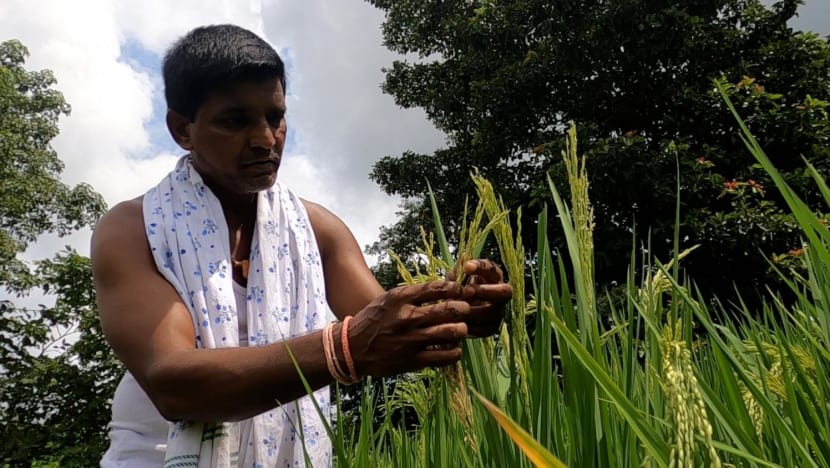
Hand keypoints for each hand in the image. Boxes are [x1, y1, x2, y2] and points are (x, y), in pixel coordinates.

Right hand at [347, 280, 470, 376]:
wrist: (351, 348)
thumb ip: (417, 292)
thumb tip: (449, 281)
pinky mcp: (412, 360)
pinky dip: (454, 352)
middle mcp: (406, 318)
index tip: (459, 291)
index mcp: (400, 298)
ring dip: (461, 329)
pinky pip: (445, 357)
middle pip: (449, 309)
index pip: (437, 288)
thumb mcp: (391, 299)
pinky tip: (452, 348)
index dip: (455, 288)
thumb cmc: (375, 320)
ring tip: (460, 329)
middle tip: (465, 309)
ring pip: (451, 332)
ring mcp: (410, 340)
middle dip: (463, 308)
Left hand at [451, 259, 512, 337]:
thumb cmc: (457, 289)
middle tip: (466, 290)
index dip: (481, 267)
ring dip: (475, 311)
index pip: (492, 269)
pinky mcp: (492, 328)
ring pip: (494, 313)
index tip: (466, 266)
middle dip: (486, 291)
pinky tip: (459, 322)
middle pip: (504, 292)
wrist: (455, 310)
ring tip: (458, 308)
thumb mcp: (456, 278)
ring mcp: (499, 312)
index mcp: (493, 277)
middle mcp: (501, 294)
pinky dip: (472, 326)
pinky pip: (486, 329)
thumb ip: (459, 271)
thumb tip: (464, 258)